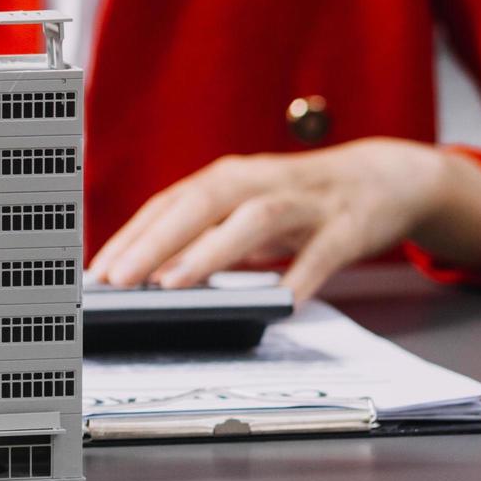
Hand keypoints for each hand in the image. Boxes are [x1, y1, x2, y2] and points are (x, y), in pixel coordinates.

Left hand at [86, 138, 480, 301]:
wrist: (382, 179)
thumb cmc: (298, 200)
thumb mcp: (243, 209)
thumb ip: (203, 234)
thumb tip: (147, 271)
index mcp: (227, 179)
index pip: (168, 203)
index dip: (131, 236)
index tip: (98, 272)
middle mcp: (259, 182)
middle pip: (201, 204)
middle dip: (155, 242)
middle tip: (119, 279)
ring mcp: (304, 201)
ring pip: (254, 220)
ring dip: (212, 251)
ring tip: (174, 284)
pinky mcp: (346, 225)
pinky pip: (322, 253)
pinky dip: (301, 275)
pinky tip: (281, 301)